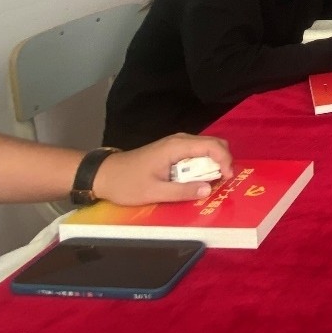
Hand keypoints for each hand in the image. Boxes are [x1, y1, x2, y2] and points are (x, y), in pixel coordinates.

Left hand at [93, 134, 233, 205]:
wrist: (103, 174)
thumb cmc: (127, 183)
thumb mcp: (154, 192)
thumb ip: (182, 191)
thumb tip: (208, 189)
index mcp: (176, 147)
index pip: (212, 146)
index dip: (225, 161)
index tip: (227, 179)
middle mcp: (179, 140)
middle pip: (214, 143)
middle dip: (224, 161)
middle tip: (223, 182)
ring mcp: (176, 144)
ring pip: (207, 147)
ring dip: (215, 163)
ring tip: (214, 183)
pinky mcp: (173, 150)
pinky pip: (197, 153)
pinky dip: (205, 164)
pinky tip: (200, 179)